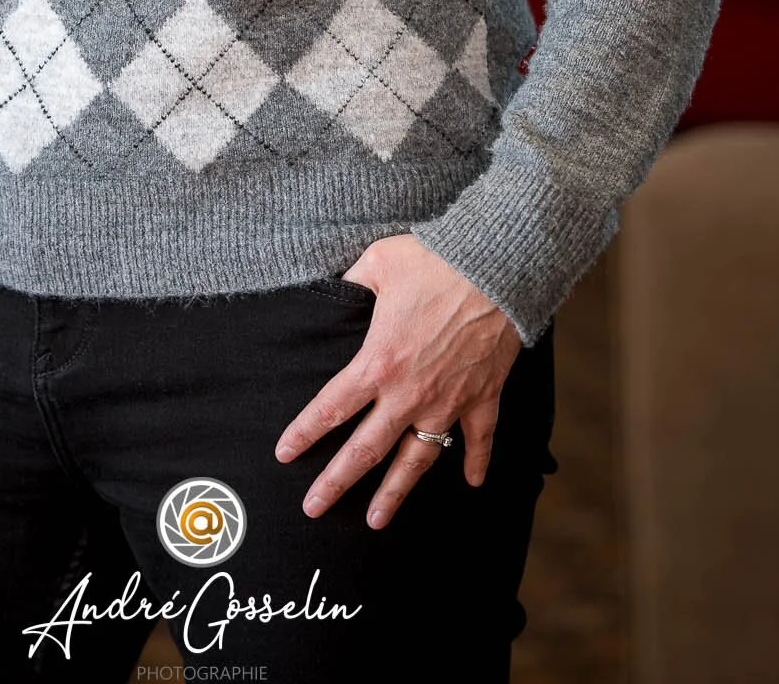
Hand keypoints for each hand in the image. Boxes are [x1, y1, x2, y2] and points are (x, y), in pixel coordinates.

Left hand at [273, 234, 521, 528]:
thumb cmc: (433, 259)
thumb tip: (335, 284)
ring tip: (376, 520)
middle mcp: (408, 392)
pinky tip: (472, 484)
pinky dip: (475, 462)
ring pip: (417, 458)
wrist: (495, 266)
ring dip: (396, 491)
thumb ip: (352, 280)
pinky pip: (479, 439)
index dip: (305, 433)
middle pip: (366, 449)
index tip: (284, 455)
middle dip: (337, 483)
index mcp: (377, 361)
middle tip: (314, 509)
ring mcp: (448, 400)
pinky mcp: (482, 396)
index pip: (331, 407)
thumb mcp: (378, 261)